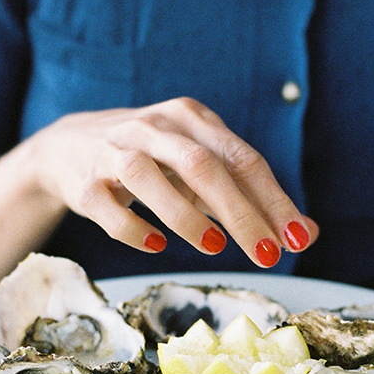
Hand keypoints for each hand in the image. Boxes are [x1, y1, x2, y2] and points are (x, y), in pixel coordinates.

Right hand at [26, 97, 317, 266]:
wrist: (67, 148)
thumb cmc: (152, 160)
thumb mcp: (201, 169)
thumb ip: (250, 197)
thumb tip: (305, 233)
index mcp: (191, 119)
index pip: (242, 159)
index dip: (273, 200)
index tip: (298, 238)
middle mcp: (154, 127)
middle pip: (202, 166)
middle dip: (239, 212)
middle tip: (266, 254)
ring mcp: (114, 152)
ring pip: (149, 177)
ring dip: (185, 215)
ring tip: (213, 248)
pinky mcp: (85, 183)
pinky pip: (109, 207)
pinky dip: (135, 229)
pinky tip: (157, 245)